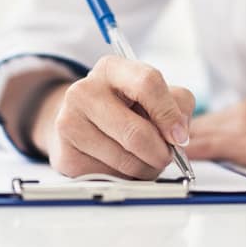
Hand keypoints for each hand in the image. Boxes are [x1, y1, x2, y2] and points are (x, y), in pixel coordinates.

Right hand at [31, 55, 194, 179]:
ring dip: (146, 168)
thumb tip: (178, 134)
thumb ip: (177, 105)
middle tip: (166, 156)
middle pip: (136, 132)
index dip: (169, 114)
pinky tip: (121, 165)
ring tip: (144, 159)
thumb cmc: (124, 106)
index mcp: (111, 68)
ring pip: (125, 160)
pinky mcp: (65, 155)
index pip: (147, 84)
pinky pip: (109, 177)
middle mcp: (84, 91)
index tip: (180, 136)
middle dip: (160, 152)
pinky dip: (125, 178)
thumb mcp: (155, 93)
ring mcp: (69, 123)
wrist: (80, 121)